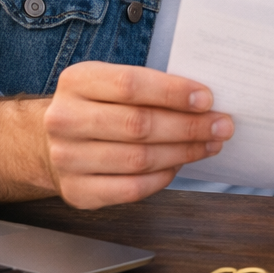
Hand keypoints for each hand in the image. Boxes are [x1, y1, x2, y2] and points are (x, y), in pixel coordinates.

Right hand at [40, 62, 233, 207]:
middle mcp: (64, 119)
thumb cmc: (98, 107)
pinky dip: (163, 177)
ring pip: (139, 159)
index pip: (130, 85)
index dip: (173, 93)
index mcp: (76, 81)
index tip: (207, 99)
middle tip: (222, 126)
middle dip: (189, 126)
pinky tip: (179, 165)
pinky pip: (131, 188)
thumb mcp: (110, 83)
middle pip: (138, 125)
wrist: (51, 142)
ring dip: (183, 152)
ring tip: (210, 145)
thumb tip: (204, 102)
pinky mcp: (77, 191)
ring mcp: (67, 158)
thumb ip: (149, 87)